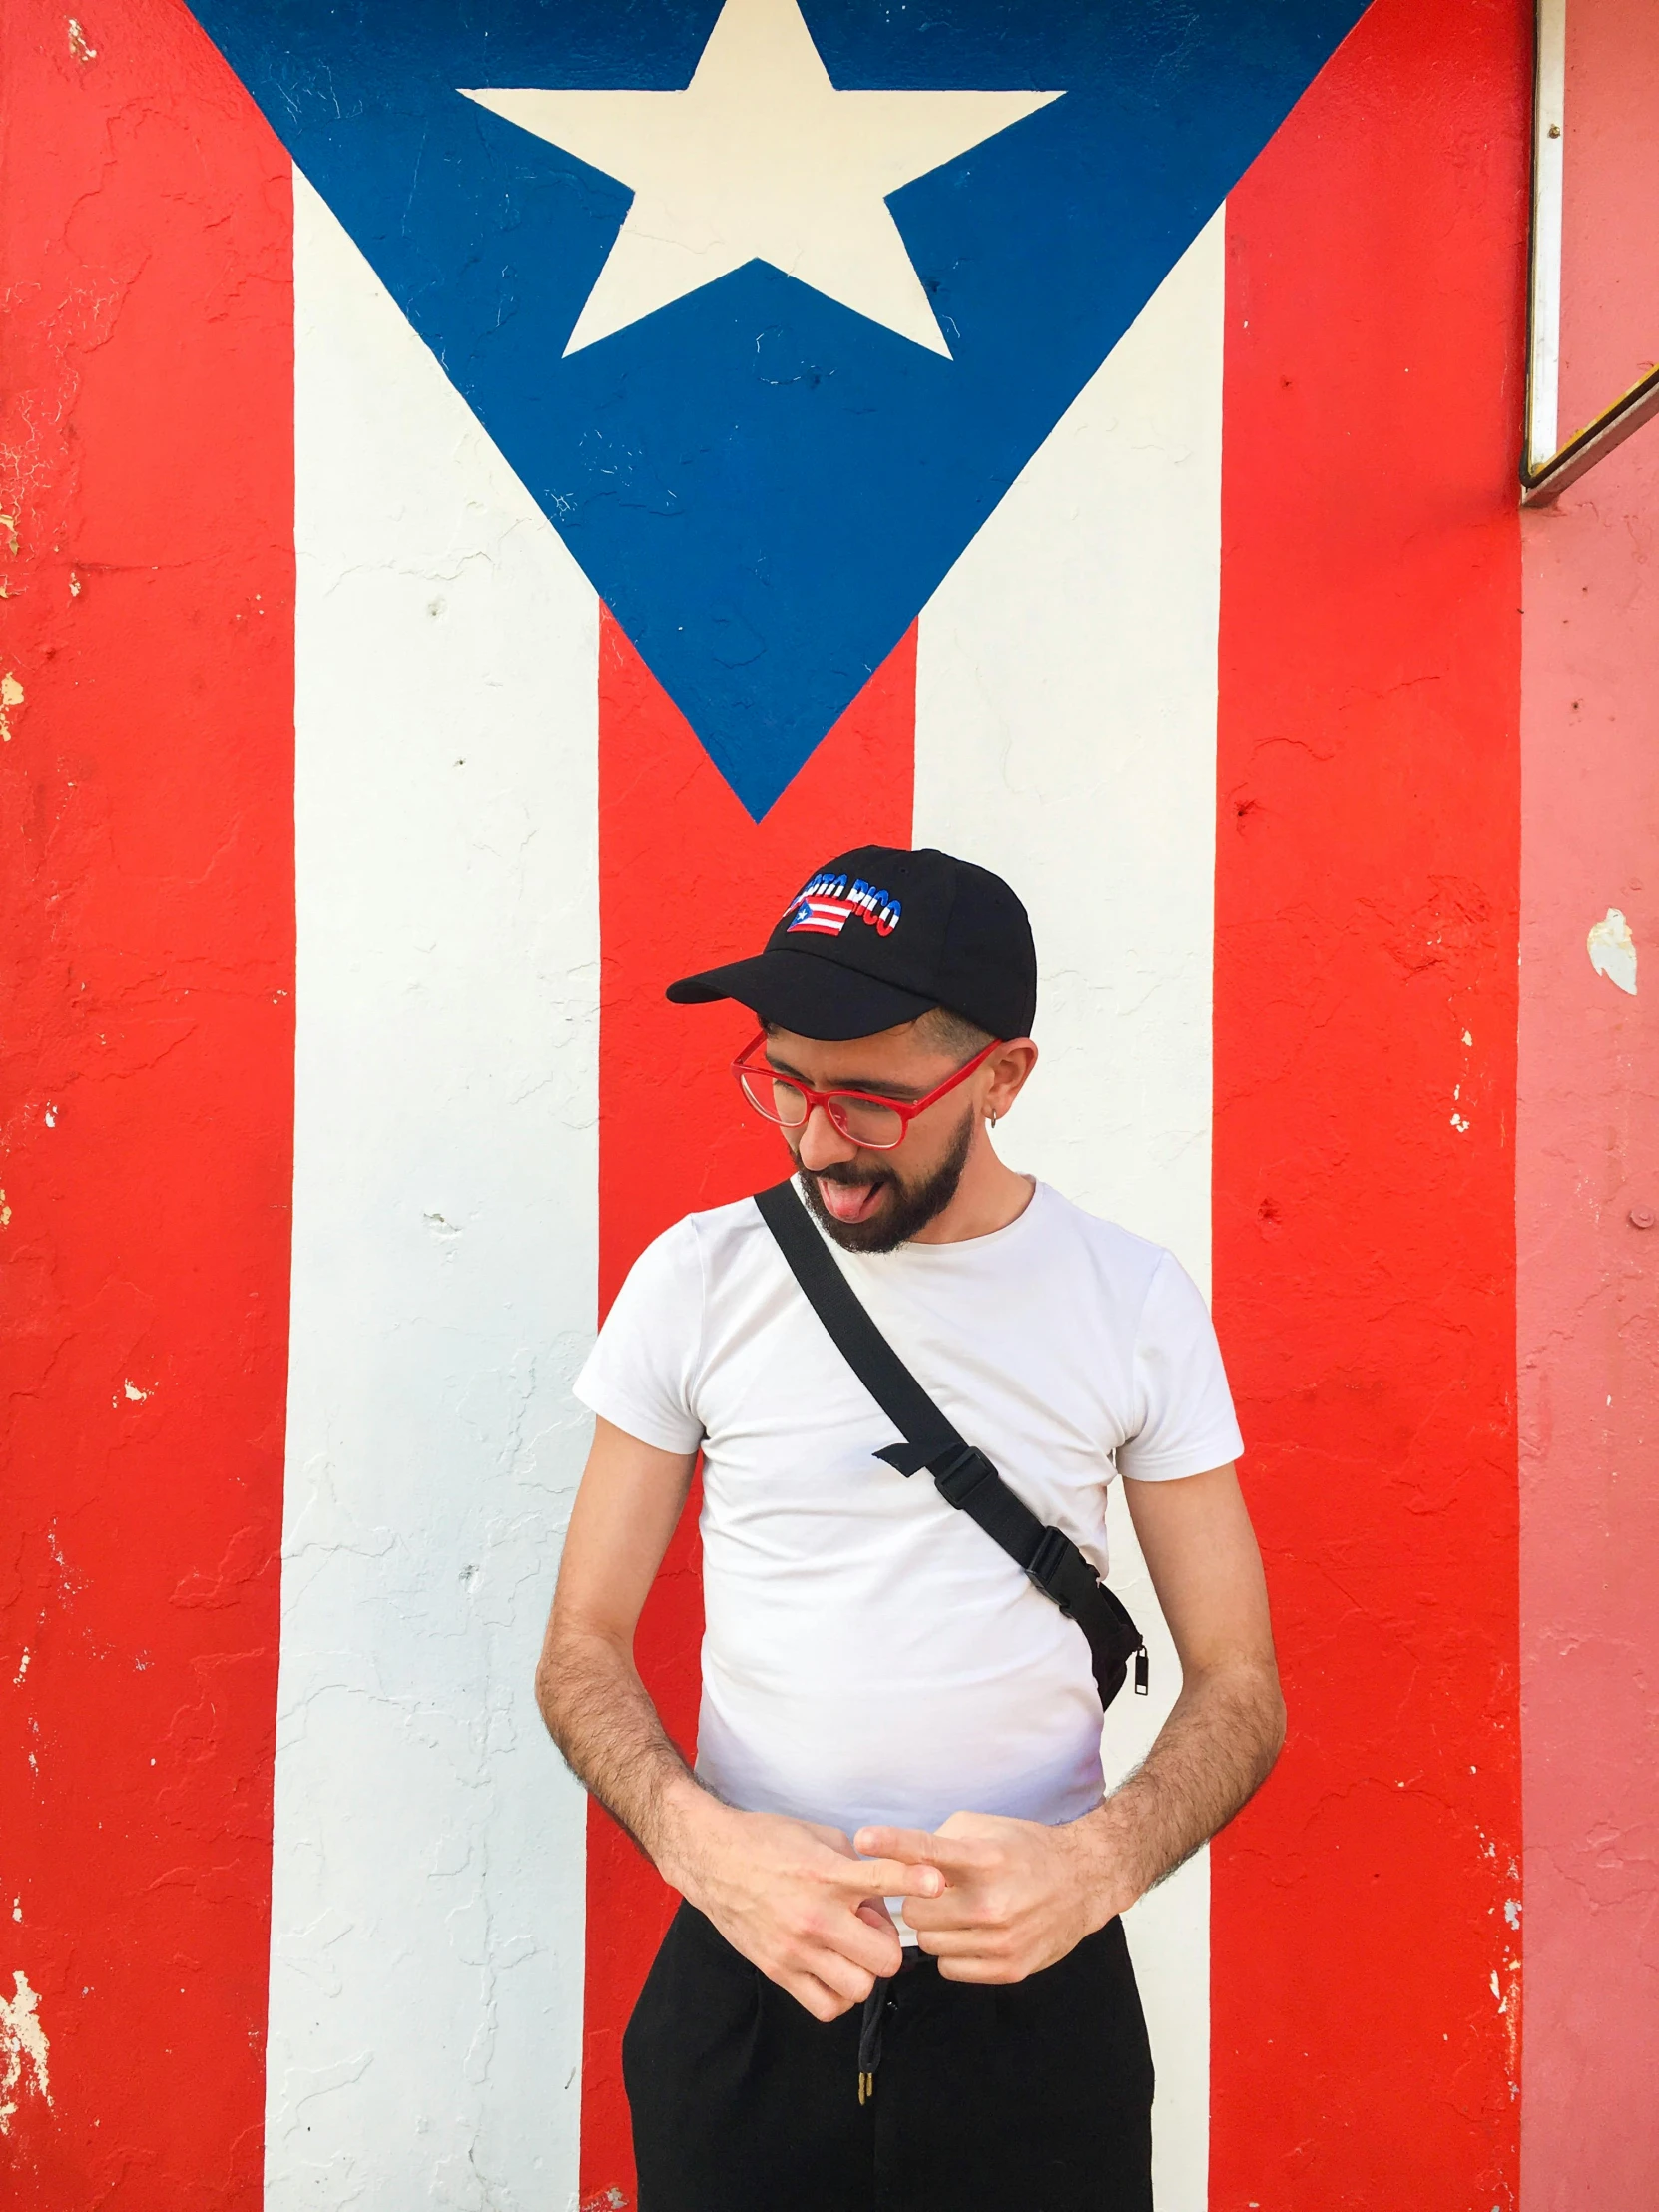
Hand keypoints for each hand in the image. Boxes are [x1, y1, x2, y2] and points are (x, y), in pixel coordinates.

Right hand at [659, 1786, 941, 2020]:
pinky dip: (838, 1994)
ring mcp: (795, 1949)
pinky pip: (826, 2007)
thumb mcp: (822, 1837)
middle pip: (884, 1959)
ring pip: (859, 1989)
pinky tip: (831, 1970)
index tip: (937, 1882)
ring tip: (847, 1951)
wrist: (713, 1859)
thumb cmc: (770, 1841)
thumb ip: (860, 1867)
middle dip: (886, 1946)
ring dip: (862, 1971)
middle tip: (868, 1929)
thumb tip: (885, 1904)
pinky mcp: (778, 1971)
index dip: (915, 1880)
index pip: (883, 1879)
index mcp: (827, 1873)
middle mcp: (815, 1916)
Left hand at [855, 1809, 1122, 1984]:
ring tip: (957, 1913)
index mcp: (984, 1858)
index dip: (894, 1843)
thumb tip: (899, 1862)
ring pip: (930, 1944)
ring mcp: (1001, 1939)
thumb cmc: (1024, 1849)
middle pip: (916, 1913)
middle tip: (934, 1894)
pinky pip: (950, 1969)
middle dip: (917, 1903)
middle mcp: (992, 1900)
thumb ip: (941, 1842)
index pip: (928, 1850)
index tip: (863, 1838)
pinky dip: (953, 1954)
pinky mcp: (1010, 1969)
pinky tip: (971, 1935)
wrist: (1082, 1881)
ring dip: (935, 1930)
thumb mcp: (984, 1829)